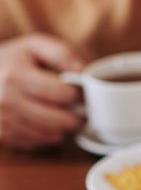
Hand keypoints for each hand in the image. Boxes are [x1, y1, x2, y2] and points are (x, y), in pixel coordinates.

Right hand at [0, 34, 83, 149]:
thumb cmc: (12, 59)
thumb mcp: (35, 46)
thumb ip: (62, 55)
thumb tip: (83, 73)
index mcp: (16, 76)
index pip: (63, 95)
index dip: (80, 94)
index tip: (82, 91)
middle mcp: (7, 101)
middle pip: (60, 120)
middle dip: (78, 116)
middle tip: (83, 109)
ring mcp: (3, 121)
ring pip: (51, 135)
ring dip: (66, 129)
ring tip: (70, 116)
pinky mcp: (3, 135)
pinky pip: (38, 144)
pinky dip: (51, 136)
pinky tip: (52, 124)